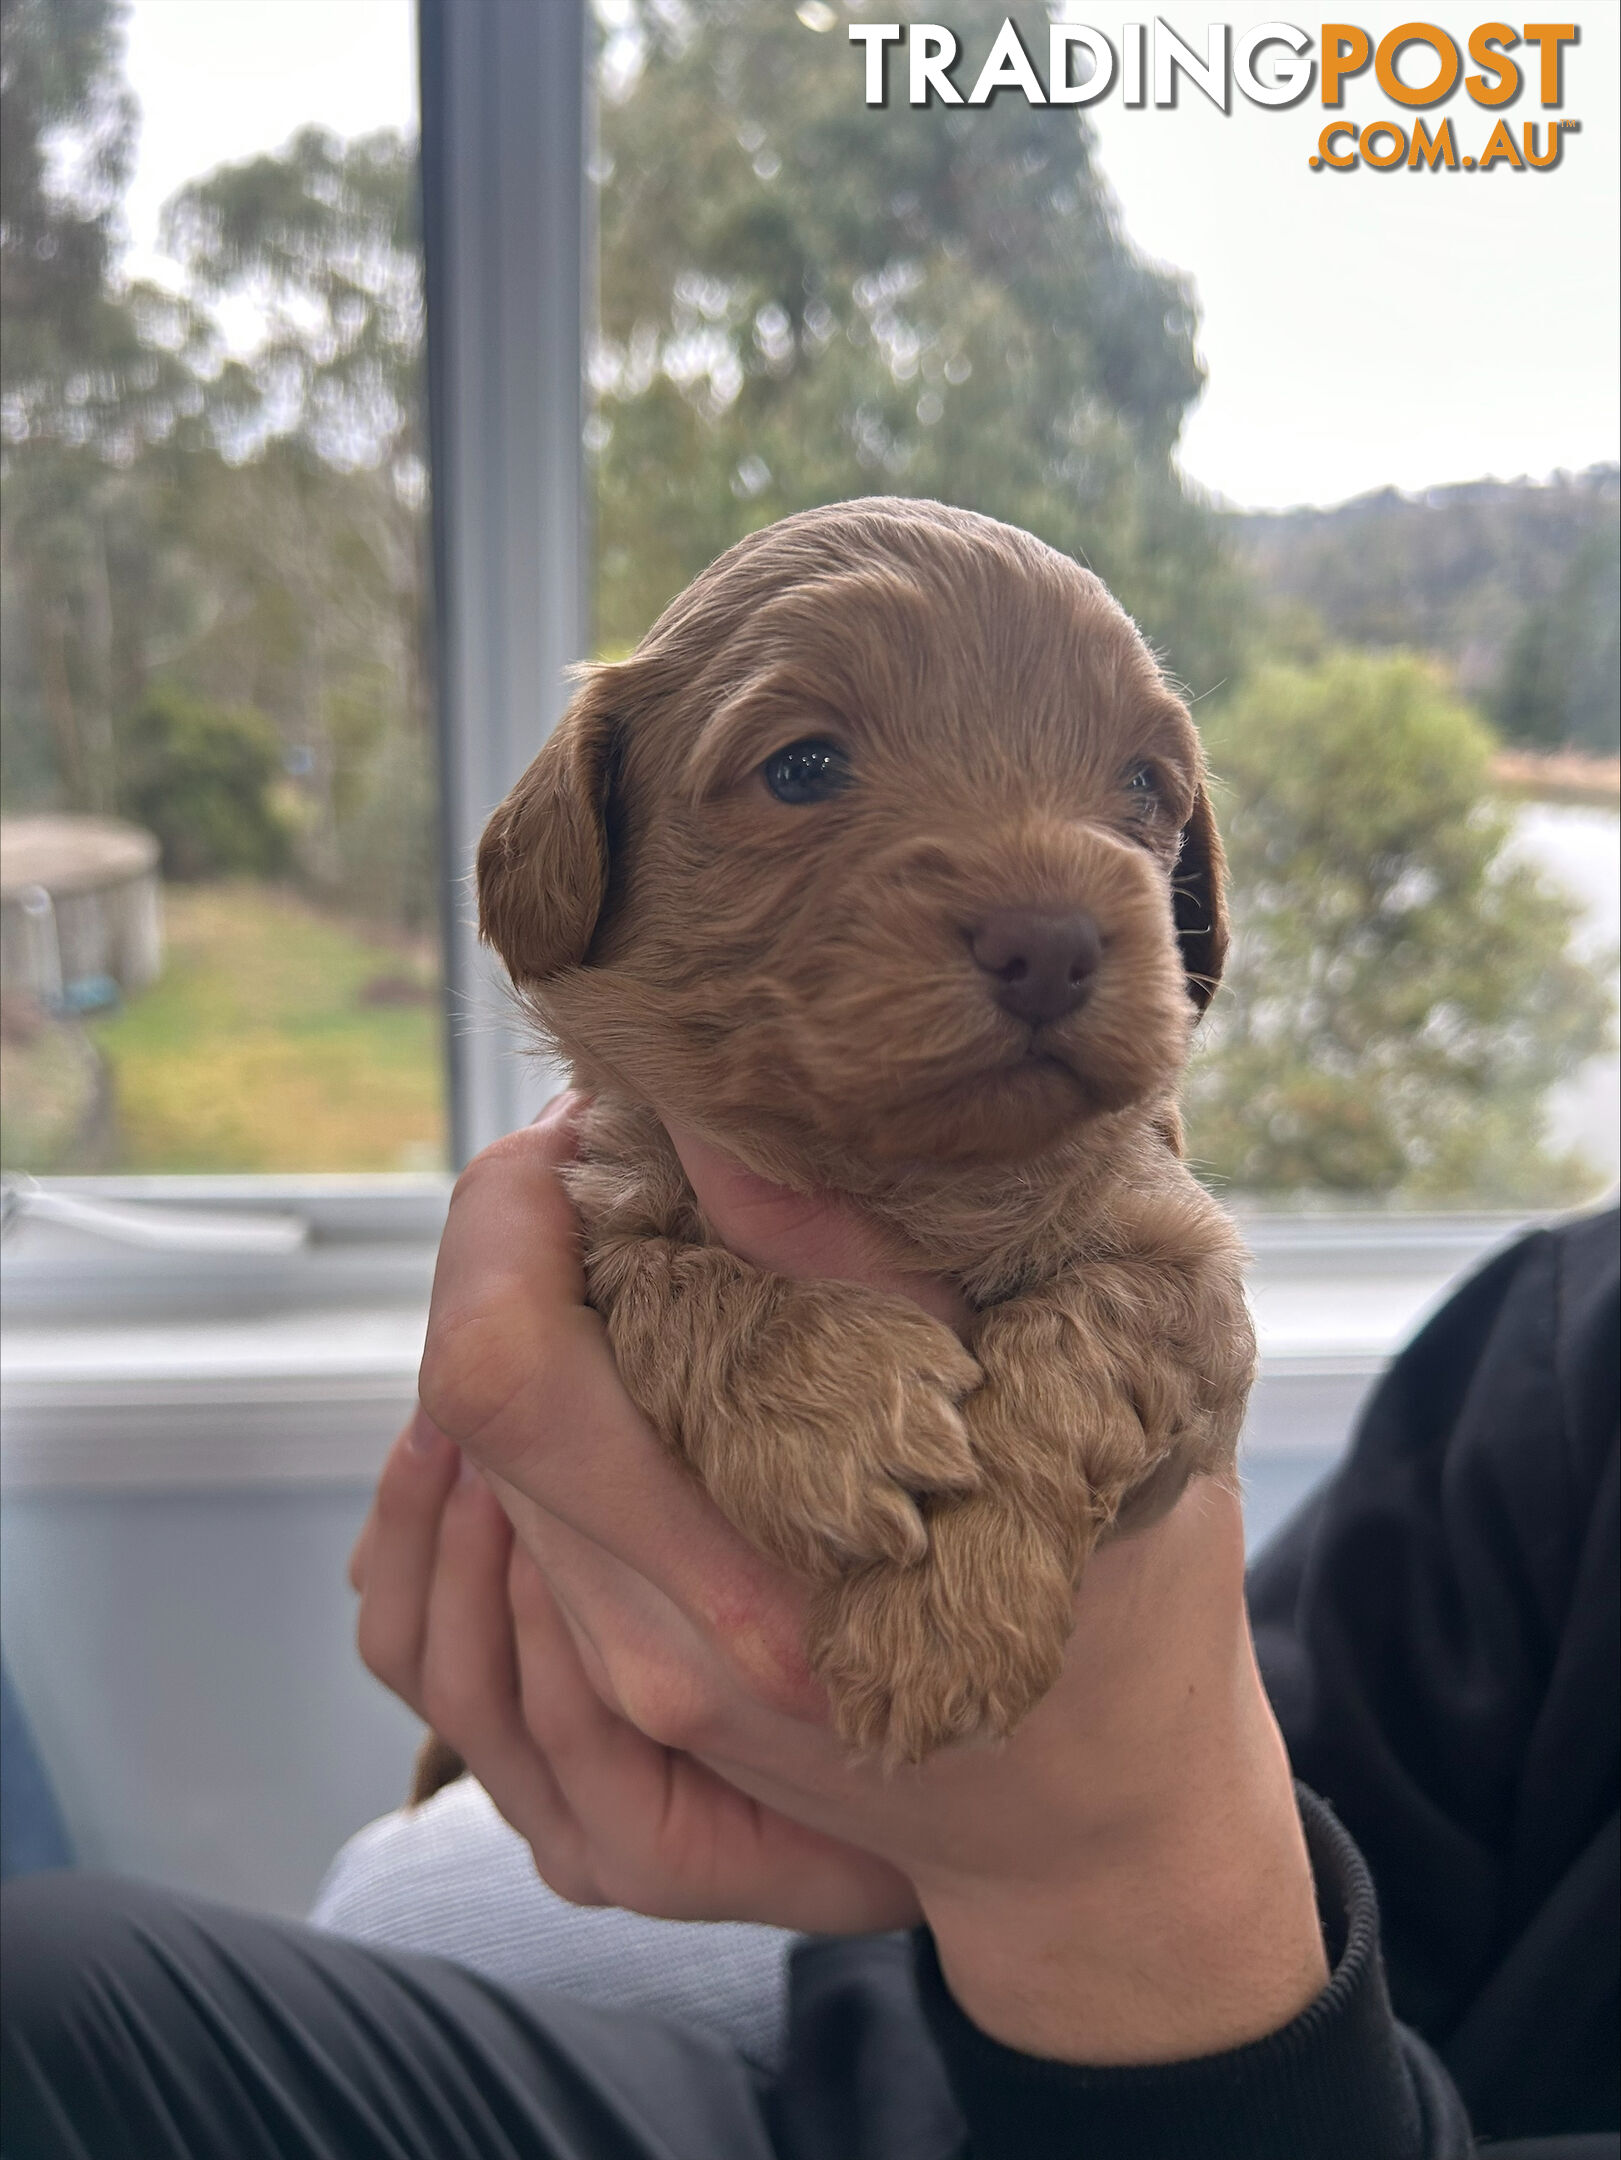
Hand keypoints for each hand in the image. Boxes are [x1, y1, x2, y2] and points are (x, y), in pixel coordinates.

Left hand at [353, 1096, 1326, 2062]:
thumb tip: (731, 1146)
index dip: (508, 1220)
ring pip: (473, 1464)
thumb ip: (880, 1293)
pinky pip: (504, 1526)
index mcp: (748, 1595)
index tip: (592, 1125)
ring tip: (623, 1239)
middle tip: (620, 1155)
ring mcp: (626, 1688)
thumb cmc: (1126, 1637)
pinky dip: (528, 1417)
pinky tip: (614, 1358)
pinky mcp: (626, 1692)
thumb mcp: (1055, 1442)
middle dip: (515, 1242)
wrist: (1102, 1838)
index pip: (504, 1375)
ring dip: (520, 1322)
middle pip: (466, 1404)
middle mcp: (649, 1655)